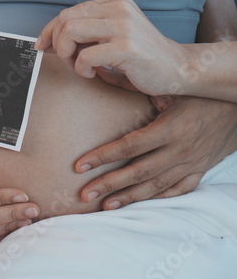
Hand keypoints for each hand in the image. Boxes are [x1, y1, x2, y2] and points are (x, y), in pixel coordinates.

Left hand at [35, 0, 189, 96]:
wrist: (178, 70)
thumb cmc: (141, 59)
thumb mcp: (112, 38)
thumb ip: (88, 35)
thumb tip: (51, 41)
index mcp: (114, 3)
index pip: (69, 12)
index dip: (50, 30)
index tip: (42, 46)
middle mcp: (118, 9)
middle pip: (65, 20)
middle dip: (57, 44)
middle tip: (68, 61)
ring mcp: (123, 26)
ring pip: (70, 32)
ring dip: (67, 55)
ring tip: (80, 67)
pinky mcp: (126, 47)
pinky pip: (85, 56)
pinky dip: (82, 69)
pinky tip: (94, 73)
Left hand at [76, 96, 236, 209]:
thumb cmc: (196, 93)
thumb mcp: (167, 88)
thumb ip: (134, 87)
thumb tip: (100, 72)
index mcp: (170, 128)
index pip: (129, 146)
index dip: (102, 157)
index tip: (80, 166)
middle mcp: (180, 150)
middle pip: (138, 172)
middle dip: (109, 184)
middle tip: (85, 194)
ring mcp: (191, 163)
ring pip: (156, 186)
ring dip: (129, 197)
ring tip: (105, 206)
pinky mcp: (199, 170)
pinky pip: (177, 190)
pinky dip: (157, 198)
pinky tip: (138, 203)